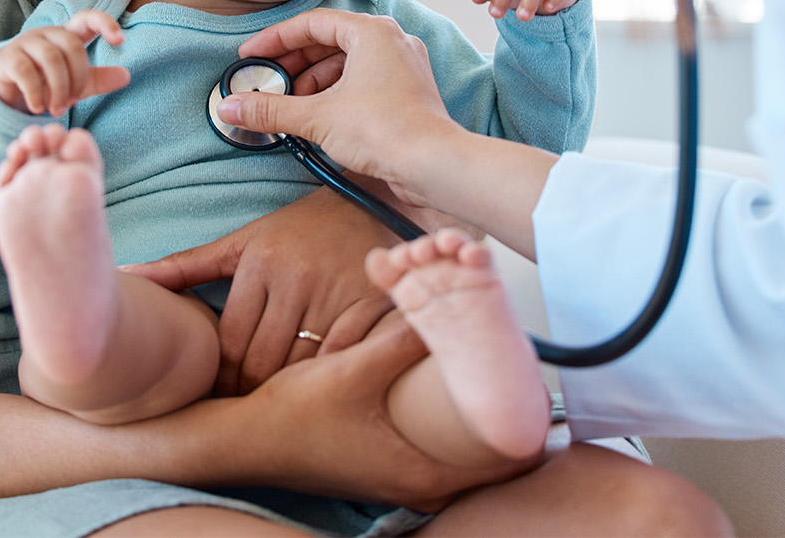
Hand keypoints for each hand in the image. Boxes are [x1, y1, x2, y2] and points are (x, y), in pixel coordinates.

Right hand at [0, 10, 128, 114]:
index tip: (120, 40)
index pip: (86, 19)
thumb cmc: (44, 83)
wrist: (5, 92)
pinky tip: (38, 107)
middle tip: (72, 100)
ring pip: (50, 57)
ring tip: (57, 110)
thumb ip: (98, 79)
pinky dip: (36, 93)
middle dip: (77, 76)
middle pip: (71, 45)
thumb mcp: (74, 84)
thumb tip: (126, 75)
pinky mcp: (7, 58)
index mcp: (66, 36)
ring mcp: (24, 43)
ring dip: (58, 88)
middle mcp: (46, 34)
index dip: (104, 23)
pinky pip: (26, 71)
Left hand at [124, 188, 398, 394]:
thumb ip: (185, 266)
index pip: (230, 343)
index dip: (221, 379)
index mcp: (260, 262)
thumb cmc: (296, 230)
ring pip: (301, 367)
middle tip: (245, 411)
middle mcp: (296, 276)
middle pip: (264, 361)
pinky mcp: (373, 303)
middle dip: (250, 393)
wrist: (370, 200)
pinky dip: (329, 380)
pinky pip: (343, 359)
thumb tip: (127, 277)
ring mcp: (336, 291)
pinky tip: (321, 390)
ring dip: (288, 393)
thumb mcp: (242, 242)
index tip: (219, 396)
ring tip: (278, 407)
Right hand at [217, 9, 465, 191]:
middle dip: (294, 64)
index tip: (251, 56)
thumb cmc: (385, 130)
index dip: (275, 40)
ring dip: (313, 82)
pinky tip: (316, 117)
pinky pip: (363, 82)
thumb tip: (230, 107)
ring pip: (346, 64)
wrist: (434, 165)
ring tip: (290, 106)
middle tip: (266, 83)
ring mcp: (402, 66)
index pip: (312, 23)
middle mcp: (391, 41)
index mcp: (372, 32)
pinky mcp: (407, 92)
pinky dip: (336, 94)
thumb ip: (271, 109)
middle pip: (329, 42)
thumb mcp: (317, 117)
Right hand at [227, 319, 533, 507]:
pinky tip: (450, 395)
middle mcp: (418, 484)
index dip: (530, 427)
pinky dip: (452, 429)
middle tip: (522, 378)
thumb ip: (399, 339)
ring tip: (495, 380)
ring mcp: (403, 481)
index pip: (506, 460)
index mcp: (422, 471)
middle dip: (508, 421)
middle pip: (491, 462)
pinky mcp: (388, 468)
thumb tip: (441, 301)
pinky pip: (440, 452)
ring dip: (479, 424)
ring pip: (465, 457)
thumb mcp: (351, 371)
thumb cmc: (293, 417)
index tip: (540, 393)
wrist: (243, 443)